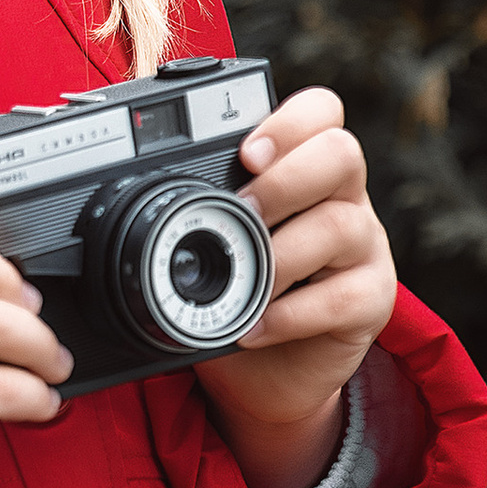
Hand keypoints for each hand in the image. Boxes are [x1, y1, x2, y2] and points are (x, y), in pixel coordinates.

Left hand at [193, 87, 396, 487]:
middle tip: (243, 212)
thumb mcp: (206, 242)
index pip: (321, 112)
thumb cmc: (231, 292)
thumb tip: (114, 191)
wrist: (261, 375)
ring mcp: (363, 247)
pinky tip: (256, 324)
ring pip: (344, 224)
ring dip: (281, 254)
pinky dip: (292, 313)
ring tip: (246, 280)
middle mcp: (341, 196)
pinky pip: (346, 296)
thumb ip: (188, 208)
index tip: (245, 153)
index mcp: (302, 167)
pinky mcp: (372, 300)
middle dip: (285, 180)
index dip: (290, 121)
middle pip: (342, 154)